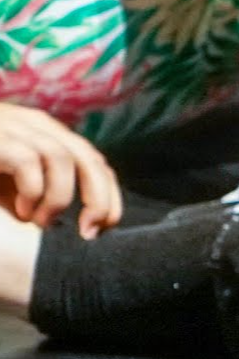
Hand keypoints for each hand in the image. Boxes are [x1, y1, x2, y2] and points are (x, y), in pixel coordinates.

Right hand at [0, 105, 122, 235]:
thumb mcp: (7, 186)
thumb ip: (33, 196)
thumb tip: (64, 225)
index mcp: (46, 136)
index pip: (93, 161)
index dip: (108, 193)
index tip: (106, 226)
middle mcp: (36, 127)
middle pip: (87, 158)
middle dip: (98, 197)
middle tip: (90, 231)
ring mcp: (13, 128)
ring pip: (61, 158)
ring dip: (58, 198)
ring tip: (41, 223)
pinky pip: (26, 160)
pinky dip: (32, 190)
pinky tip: (20, 211)